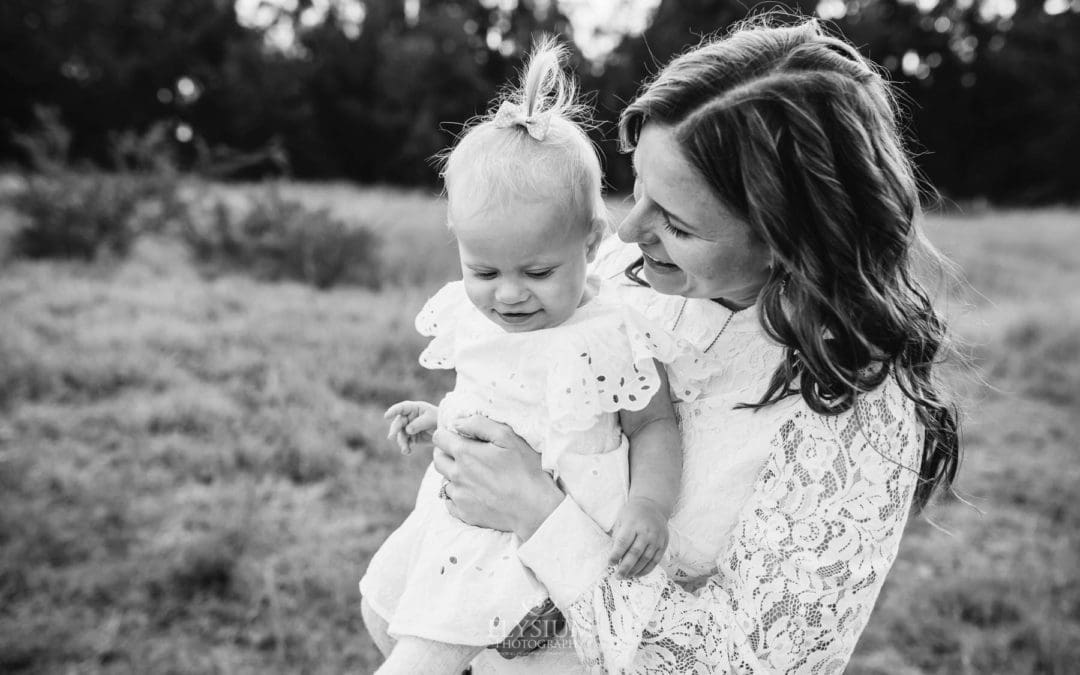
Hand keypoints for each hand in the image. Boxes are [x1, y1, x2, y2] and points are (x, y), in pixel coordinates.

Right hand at [384, 401, 437, 454]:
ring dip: (401, 442)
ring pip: (401, 435)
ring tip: (405, 450)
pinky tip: (408, 452)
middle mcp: (409, 418)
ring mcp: (409, 428)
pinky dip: (406, 448)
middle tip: (391, 437)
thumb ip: (419, 423)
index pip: (402, 408)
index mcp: (414, 408)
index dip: (393, 411)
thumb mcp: (431, 419)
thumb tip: (407, 430)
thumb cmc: (439, 420)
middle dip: (395, 430)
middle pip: (399, 423)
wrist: (446, 431)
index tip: (386, 416)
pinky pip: (406, 443)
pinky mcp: (412, 438)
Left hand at [432, 415, 562, 538]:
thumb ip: (478, 424)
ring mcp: (459, 496)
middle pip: (437, 459)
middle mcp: (456, 475)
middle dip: (446, 452)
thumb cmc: (524, 468)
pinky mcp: (465, 514)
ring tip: (474, 474)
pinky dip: (457, 495)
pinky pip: (450, 502)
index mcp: (464, 453)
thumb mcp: (507, 436)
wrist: (534, 507)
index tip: (460, 436)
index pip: (439, 437)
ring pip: (444, 480)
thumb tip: (457, 422)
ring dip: (453, 474)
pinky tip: (474, 492)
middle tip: (465, 453)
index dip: (448, 434)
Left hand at [609, 497, 669, 577]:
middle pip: (635, 553)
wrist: (653, 506)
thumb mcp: (621, 520)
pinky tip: (637, 574)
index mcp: (633, 524)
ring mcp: (656, 539)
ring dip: (635, 570)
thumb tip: (615, 558)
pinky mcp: (663, 544)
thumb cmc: (632, 514)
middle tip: (617, 576)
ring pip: (645, 559)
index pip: (623, 542)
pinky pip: (655, 561)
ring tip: (625, 576)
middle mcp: (646, 532)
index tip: (610, 564)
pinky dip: (646, 570)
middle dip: (625, 567)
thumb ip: (617, 537)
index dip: (616, 555)